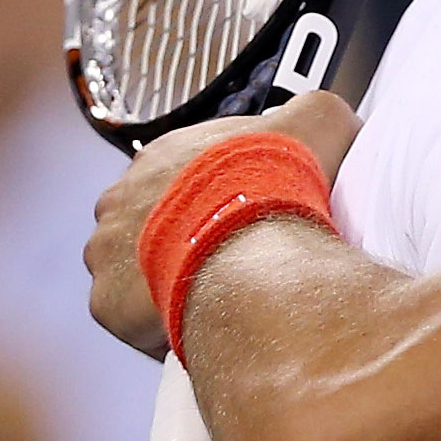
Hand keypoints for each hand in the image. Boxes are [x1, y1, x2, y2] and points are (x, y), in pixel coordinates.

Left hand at [85, 90, 361, 357]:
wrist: (247, 239)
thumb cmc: (273, 185)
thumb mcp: (318, 121)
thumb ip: (320, 114)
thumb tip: (333, 119)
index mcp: (165, 156)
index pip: (182, 177)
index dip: (216, 201)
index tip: (244, 219)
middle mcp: (123, 198)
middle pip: (149, 223)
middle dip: (185, 243)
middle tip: (230, 262)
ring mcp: (107, 249)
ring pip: (133, 271)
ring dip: (166, 281)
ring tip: (213, 298)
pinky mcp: (106, 300)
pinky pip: (132, 320)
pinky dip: (159, 326)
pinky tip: (198, 326)